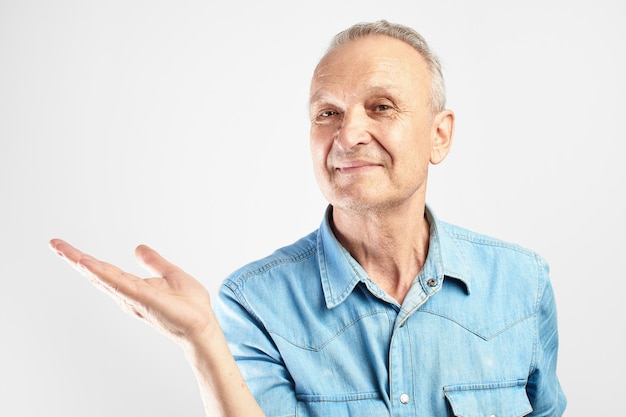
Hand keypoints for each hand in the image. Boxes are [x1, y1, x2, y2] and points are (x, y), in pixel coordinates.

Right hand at [49, 239, 215, 345]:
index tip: (64, 246)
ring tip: (63, 250)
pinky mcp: (144, 299)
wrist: (203, 325)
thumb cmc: (189, 306)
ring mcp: (134, 298)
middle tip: (54, 244)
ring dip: (83, 263)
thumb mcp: (170, 274)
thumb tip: (138, 248)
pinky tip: (88, 264)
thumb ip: (154, 263)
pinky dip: (103, 274)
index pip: (104, 270)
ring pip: (103, 278)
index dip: (84, 259)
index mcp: (133, 288)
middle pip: (96, 274)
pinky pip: (120, 285)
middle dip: (74, 259)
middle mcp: (127, 295)